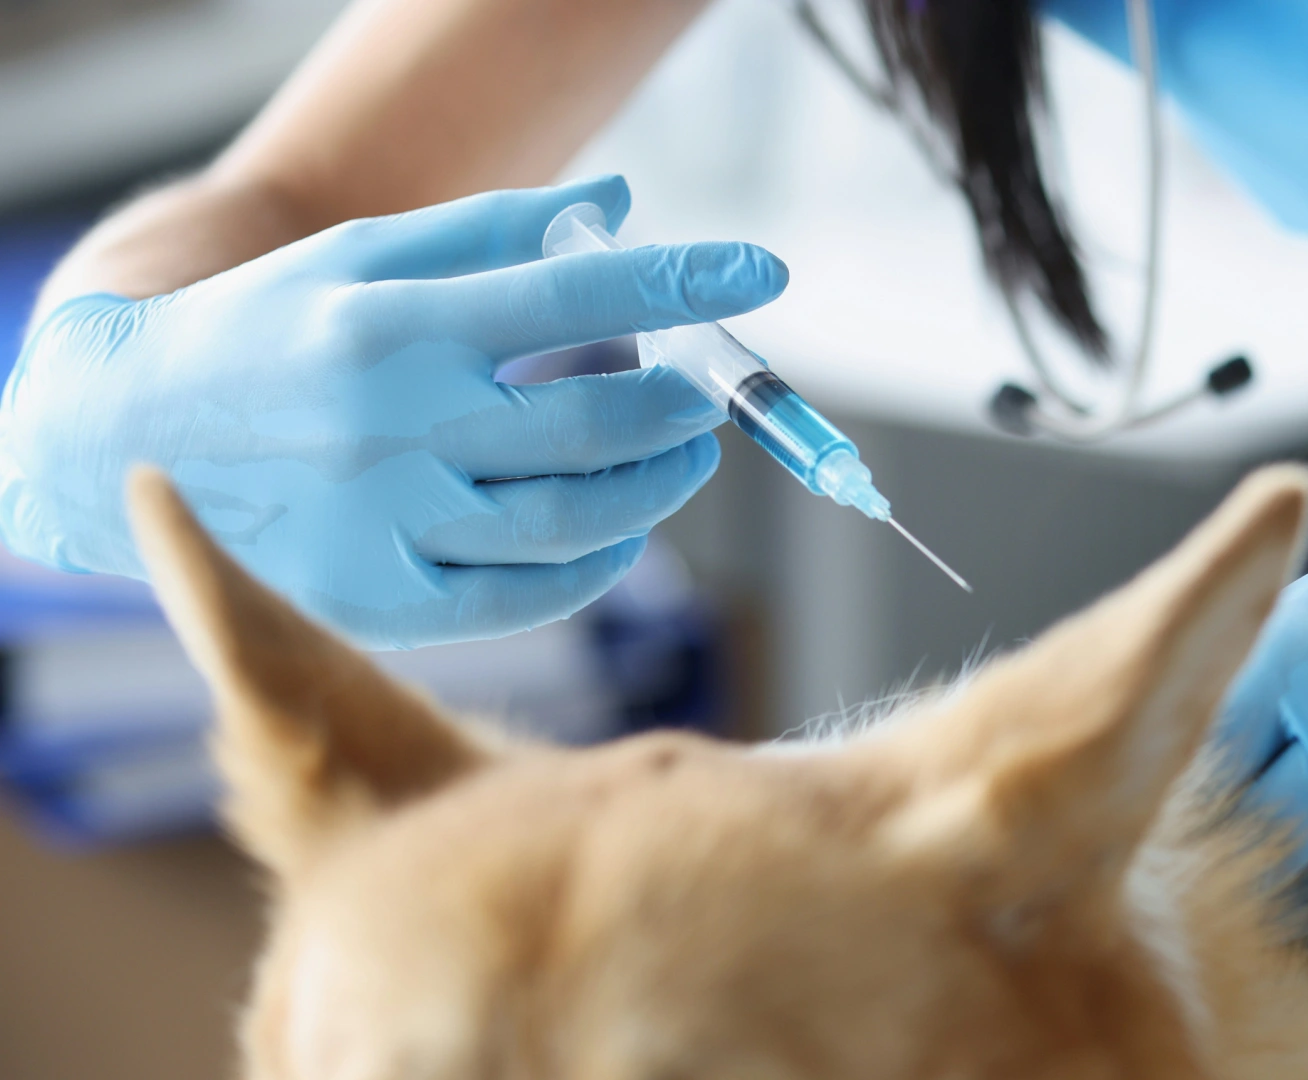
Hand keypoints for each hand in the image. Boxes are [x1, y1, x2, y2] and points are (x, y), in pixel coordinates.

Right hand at [0, 176, 786, 648]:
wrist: (127, 437)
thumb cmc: (271, 329)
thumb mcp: (365, 255)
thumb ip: (498, 231)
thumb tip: (622, 203)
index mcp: (391, 325)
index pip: (570, 296)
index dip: (680, 281)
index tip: (760, 271)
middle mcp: (391, 430)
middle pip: (592, 425)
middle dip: (681, 407)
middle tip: (704, 395)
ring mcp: (385, 525)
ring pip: (572, 520)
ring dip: (655, 485)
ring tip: (677, 454)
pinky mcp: (380, 601)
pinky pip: (527, 595)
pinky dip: (598, 561)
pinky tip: (622, 526)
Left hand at [1215, 479, 1307, 951]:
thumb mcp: (1287, 628)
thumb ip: (1235, 701)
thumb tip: (1167, 803)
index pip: (1230, 748)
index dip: (1195, 808)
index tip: (1170, 842)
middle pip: (1292, 818)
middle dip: (1243, 866)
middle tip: (1207, 900)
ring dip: (1301, 912)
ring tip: (1260, 926)